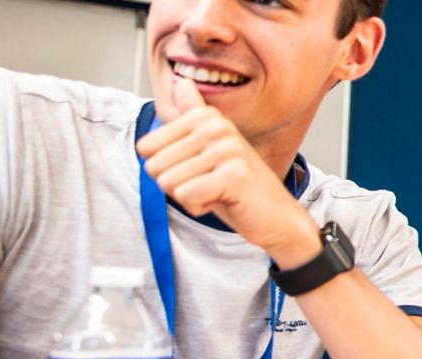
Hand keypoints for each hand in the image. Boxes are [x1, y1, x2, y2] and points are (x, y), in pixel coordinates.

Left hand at [137, 78, 318, 265]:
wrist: (276, 215)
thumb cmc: (237, 184)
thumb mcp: (211, 145)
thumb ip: (192, 114)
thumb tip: (181, 81)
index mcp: (206, 117)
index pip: (145, 148)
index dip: (166, 167)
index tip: (198, 169)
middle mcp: (217, 127)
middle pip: (154, 166)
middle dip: (175, 185)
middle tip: (209, 184)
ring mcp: (227, 150)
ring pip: (168, 183)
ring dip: (188, 197)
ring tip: (217, 191)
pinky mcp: (234, 176)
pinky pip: (186, 196)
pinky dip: (199, 207)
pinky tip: (223, 200)